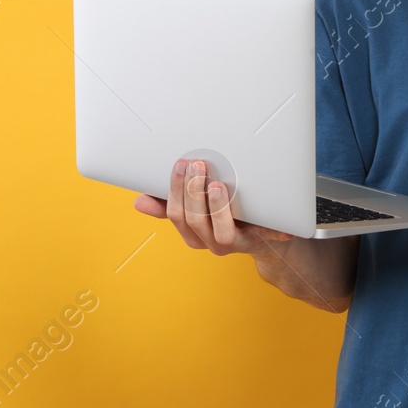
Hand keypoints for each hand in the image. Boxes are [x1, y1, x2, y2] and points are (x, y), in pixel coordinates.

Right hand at [134, 157, 295, 258]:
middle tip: (198, 164)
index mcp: (191, 233)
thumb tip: (138, 202)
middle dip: (193, 191)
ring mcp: (234, 244)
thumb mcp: (193, 210)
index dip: (176, 189)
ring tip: (217, 184)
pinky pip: (263, 236)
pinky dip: (268, 228)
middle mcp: (210, 242)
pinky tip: (267, 214)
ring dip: (217, 207)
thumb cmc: (222, 216)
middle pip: (195, 221)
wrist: (259, 237)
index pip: (175, 214)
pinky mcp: (258, 241)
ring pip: (221, 232)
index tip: (180, 164)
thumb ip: (167, 205)